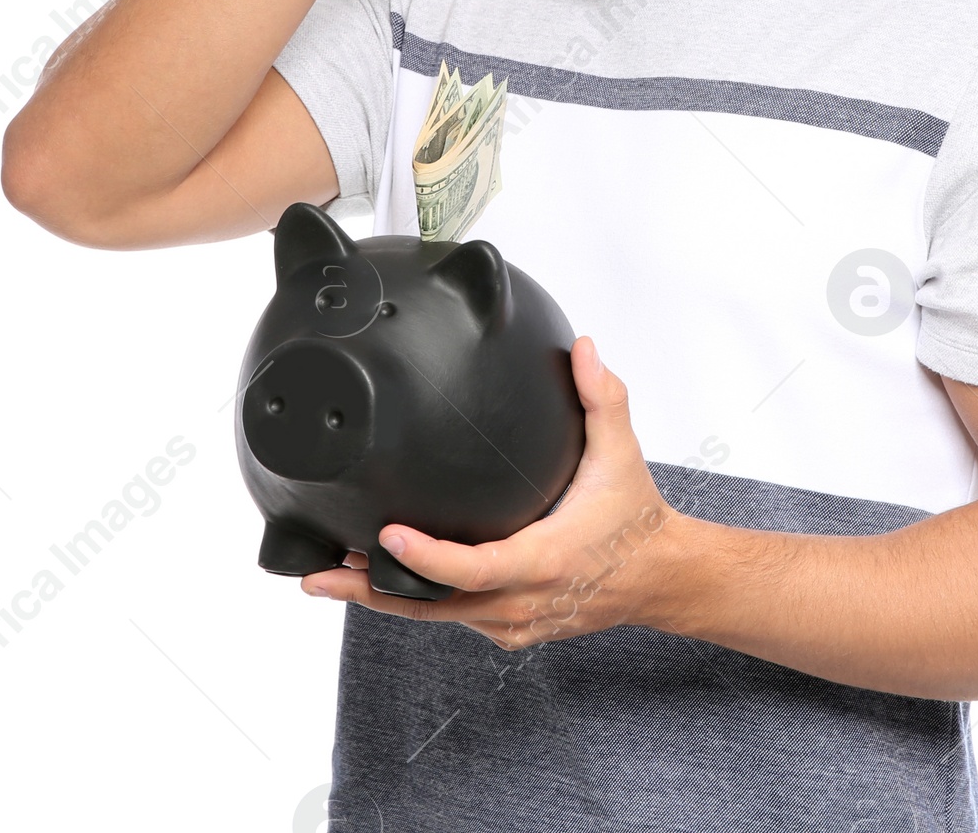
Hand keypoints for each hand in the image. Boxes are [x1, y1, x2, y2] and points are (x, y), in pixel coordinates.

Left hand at [300, 337, 681, 649]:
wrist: (658, 576)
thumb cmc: (635, 516)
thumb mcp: (621, 451)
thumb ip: (602, 396)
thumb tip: (583, 347)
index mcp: (544, 560)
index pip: (473, 569)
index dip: (425, 558)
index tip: (384, 535)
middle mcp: (523, 602)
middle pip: (433, 606)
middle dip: (371, 590)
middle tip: (319, 572)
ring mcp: (513, 623)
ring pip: (436, 618)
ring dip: (383, 599)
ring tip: (329, 577)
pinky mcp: (509, 630)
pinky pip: (452, 620)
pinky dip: (415, 602)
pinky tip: (378, 582)